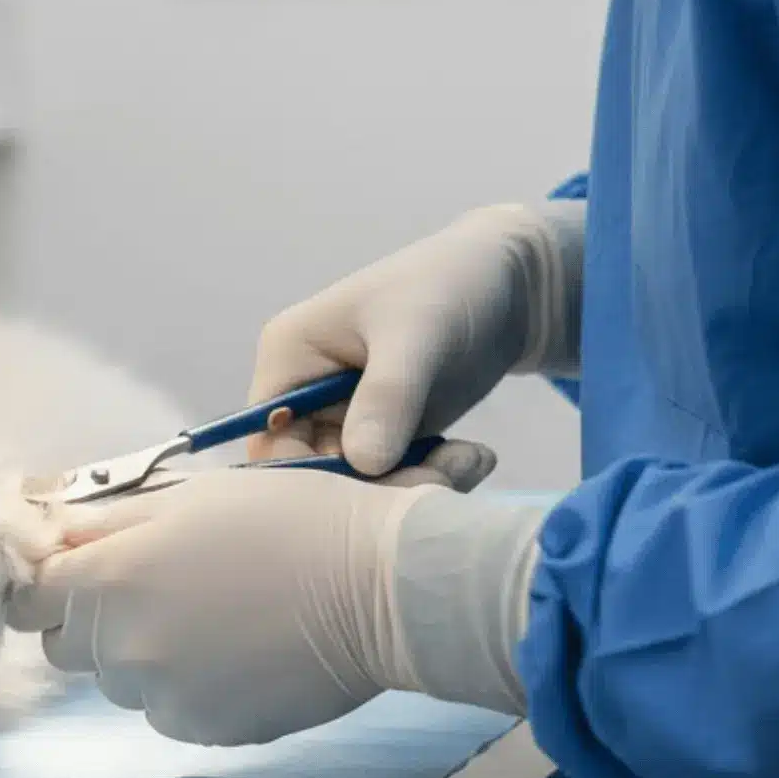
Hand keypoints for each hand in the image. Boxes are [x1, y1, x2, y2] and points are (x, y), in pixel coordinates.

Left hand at [10, 465, 547, 747]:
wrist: (380, 587)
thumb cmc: (287, 520)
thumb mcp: (188, 497)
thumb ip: (106, 520)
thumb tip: (49, 531)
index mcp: (108, 578)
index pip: (28, 597)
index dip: (46, 583)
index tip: (73, 572)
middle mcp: (120, 646)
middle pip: (66, 644)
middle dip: (92, 618)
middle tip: (155, 587)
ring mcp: (160, 697)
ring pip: (116, 680)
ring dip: (142, 653)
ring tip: (209, 617)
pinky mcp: (202, 730)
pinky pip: (165, 710)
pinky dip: (185, 687)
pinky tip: (235, 653)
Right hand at [248, 201, 583, 474]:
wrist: (510, 285)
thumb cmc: (448, 287)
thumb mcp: (416, 336)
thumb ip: (386, 396)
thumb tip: (362, 464)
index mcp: (288, 360)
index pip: (268, 439)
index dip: (307, 478)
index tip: (369, 492)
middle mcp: (305, 396)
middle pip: (312, 473)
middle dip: (374, 487)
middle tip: (440, 480)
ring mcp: (345, 419)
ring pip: (357, 486)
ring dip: (411, 486)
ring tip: (468, 462)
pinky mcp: (384, 436)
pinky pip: (392, 481)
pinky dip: (430, 480)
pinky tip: (472, 457)